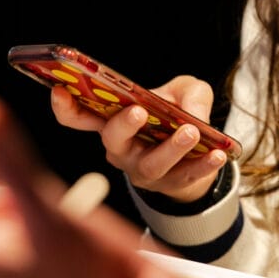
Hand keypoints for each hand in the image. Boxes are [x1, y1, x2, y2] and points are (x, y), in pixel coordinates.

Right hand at [51, 75, 227, 202]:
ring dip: (170, 148)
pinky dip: (202, 166)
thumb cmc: (179, 116)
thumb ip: (190, 92)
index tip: (61, 91)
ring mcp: (143, 171)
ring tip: (192, 132)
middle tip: (138, 112)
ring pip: (150, 165)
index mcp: (113, 122)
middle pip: (112, 141)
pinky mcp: (170, 186)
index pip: (80, 116)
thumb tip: (194, 109)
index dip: (66, 107)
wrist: (200, 152)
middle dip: (122, 126)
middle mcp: (122, 149)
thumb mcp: (185, 92)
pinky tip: (218, 154)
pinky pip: (184, 178)